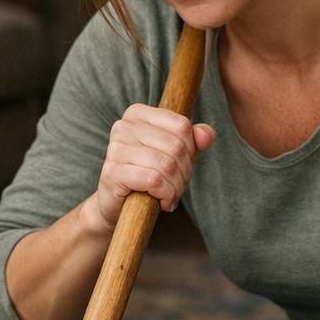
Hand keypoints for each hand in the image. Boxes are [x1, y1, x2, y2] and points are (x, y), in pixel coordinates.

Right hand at [82, 104, 215, 234]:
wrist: (117, 204)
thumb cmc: (148, 175)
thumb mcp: (175, 155)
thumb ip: (194, 141)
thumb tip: (206, 135)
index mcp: (137, 114)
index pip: (181, 125)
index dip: (190, 150)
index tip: (182, 165)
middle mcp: (123, 126)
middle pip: (176, 146)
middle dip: (184, 172)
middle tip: (177, 185)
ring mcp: (115, 148)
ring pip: (166, 165)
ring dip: (176, 187)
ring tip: (170, 195)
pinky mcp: (113, 172)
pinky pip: (153, 180)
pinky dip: (165, 195)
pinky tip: (161, 202)